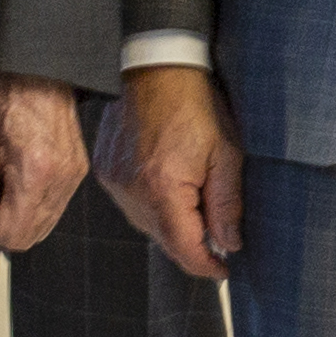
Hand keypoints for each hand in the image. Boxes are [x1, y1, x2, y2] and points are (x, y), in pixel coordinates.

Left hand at [0, 72, 89, 250]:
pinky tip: (16, 186)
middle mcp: (60, 179)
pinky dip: (33, 208)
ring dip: (18, 221)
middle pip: (31, 235)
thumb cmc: (3, 96)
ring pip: (44, 225)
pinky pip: (55, 207)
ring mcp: (73, 176)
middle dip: (1, 231)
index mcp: (35, 172)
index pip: (12, 233)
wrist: (37, 69)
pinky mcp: (77, 170)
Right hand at [101, 64, 249, 281]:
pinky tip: (169, 186)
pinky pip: (131, 204)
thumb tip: (229, 242)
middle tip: (217, 234)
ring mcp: (114, 182)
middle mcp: (132, 192)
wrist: (155, 67)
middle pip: (164, 240)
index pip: (184, 249)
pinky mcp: (106, 171)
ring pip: (146, 224)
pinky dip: (152, 205)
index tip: (224, 269)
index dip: (207, 266)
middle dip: (192, 243)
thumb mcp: (225, 154)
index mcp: (163, 190)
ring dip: (172, 224)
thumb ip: (227, 205)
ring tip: (194, 202)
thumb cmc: (194, 104)